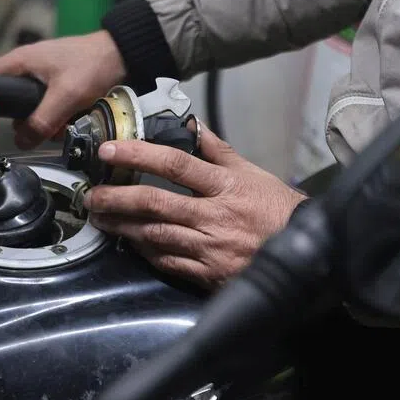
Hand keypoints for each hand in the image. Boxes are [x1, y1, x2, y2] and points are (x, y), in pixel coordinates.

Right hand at [0, 30, 125, 147]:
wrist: (122, 54)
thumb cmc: (91, 67)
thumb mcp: (65, 96)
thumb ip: (42, 120)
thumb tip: (21, 143)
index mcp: (18, 62)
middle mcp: (24, 67)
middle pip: (6, 98)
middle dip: (18, 119)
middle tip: (29, 133)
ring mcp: (39, 74)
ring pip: (27, 105)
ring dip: (40, 121)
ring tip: (56, 129)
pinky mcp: (53, 83)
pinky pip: (44, 105)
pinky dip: (53, 115)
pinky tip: (65, 123)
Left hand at [83, 125, 306, 288]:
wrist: (308, 254)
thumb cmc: (277, 210)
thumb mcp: (252, 173)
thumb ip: (217, 150)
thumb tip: (191, 125)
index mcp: (225, 185)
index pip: (175, 164)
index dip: (138, 155)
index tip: (109, 151)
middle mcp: (215, 215)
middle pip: (155, 202)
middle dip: (116, 198)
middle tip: (91, 195)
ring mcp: (211, 247)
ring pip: (155, 234)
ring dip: (122, 226)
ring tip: (100, 218)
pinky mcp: (209, 274)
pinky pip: (168, 262)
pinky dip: (145, 251)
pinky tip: (129, 242)